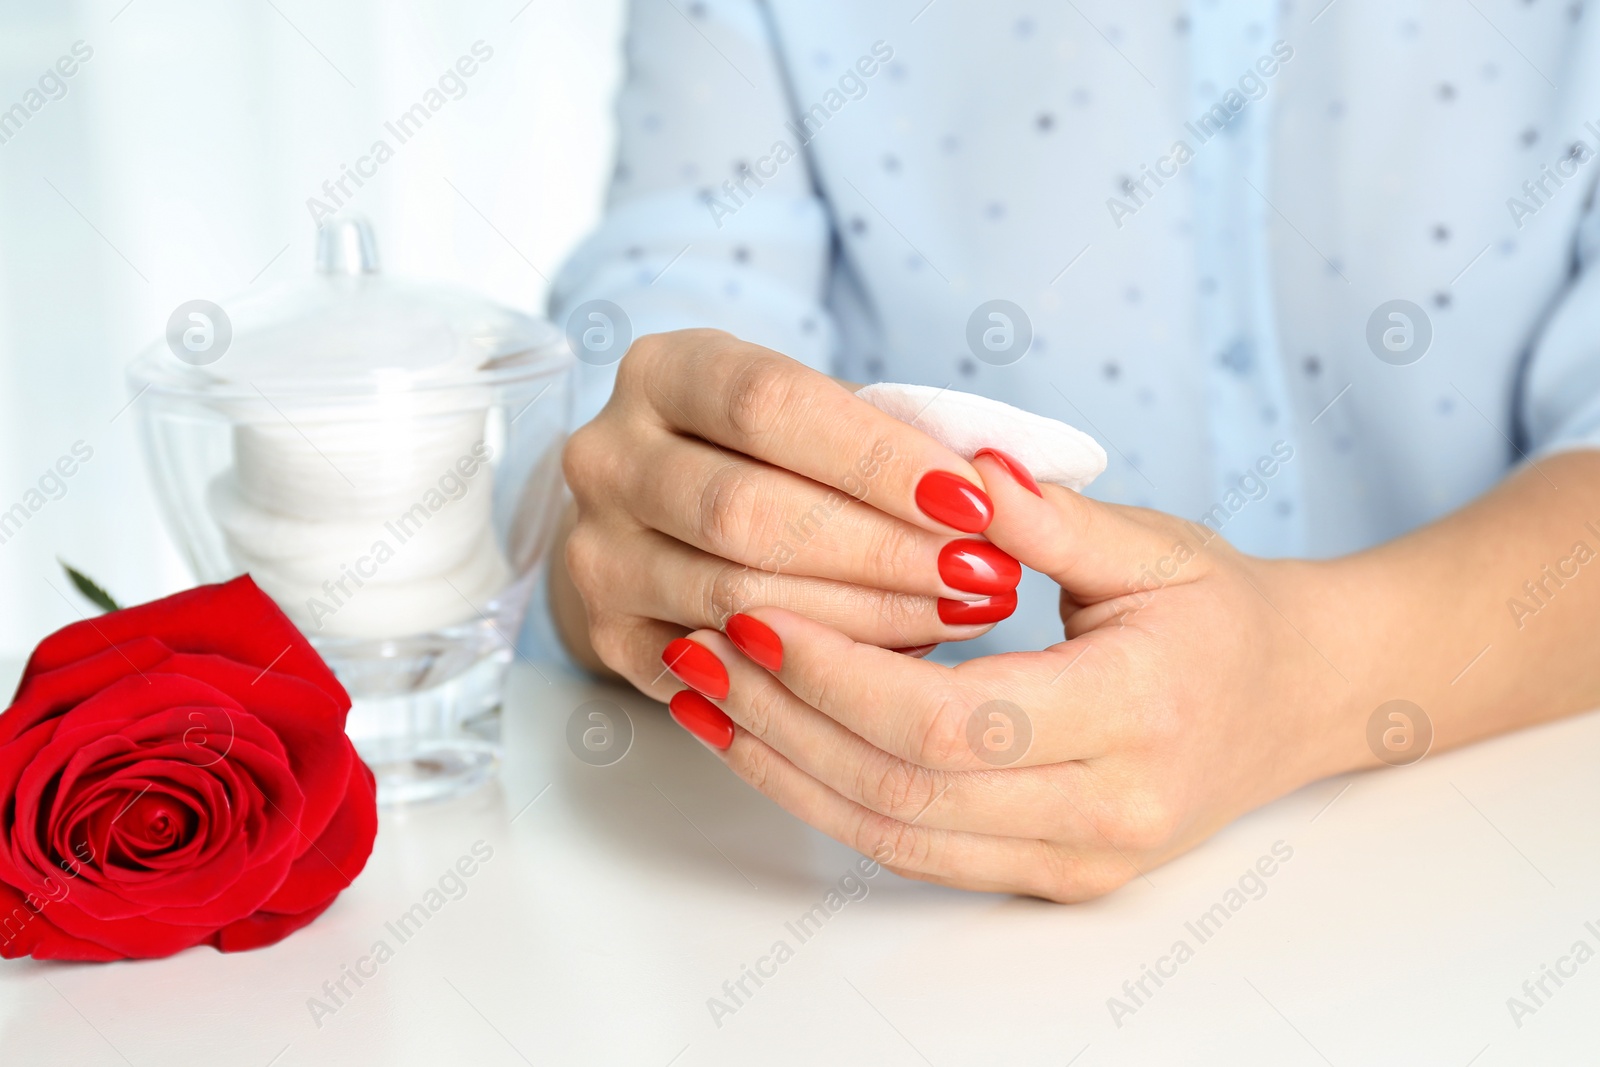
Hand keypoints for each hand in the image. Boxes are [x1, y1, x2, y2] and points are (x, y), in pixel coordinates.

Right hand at [557, 329, 1025, 696]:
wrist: (666, 515)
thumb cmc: (775, 456)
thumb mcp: (821, 415)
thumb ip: (901, 433)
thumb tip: (1012, 481)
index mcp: (663, 372)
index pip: (771, 405)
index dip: (878, 457)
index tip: (974, 500)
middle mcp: (606, 457)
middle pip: (745, 511)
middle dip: (881, 549)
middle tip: (983, 576)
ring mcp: (596, 552)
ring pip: (735, 599)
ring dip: (864, 618)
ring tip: (958, 617)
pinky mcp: (608, 638)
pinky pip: (719, 670)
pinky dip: (814, 671)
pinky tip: (895, 665)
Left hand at [658, 451, 1366, 899]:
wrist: (1296, 700)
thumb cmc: (1221, 613)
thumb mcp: (1150, 544)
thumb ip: (1043, 516)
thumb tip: (947, 461)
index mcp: (1139, 714)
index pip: (952, 719)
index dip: (838, 673)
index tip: (753, 611)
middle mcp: (1110, 811)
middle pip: (905, 788)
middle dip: (784, 721)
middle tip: (698, 651)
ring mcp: (1081, 861)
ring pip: (895, 837)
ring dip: (785, 770)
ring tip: (704, 698)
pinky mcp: (1052, 878)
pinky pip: (914, 853)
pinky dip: (828, 800)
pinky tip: (768, 742)